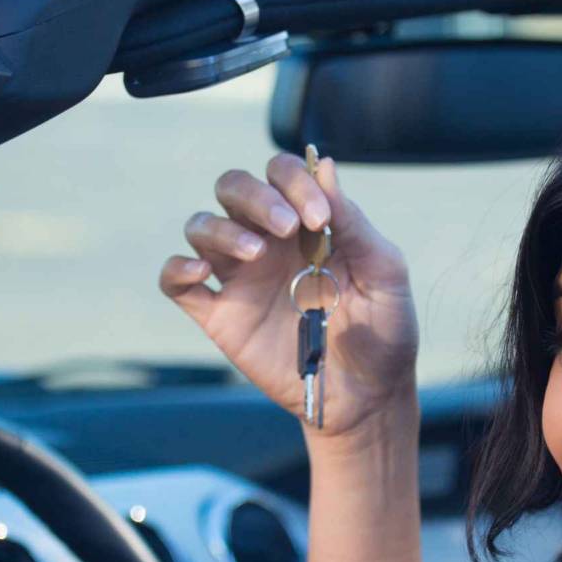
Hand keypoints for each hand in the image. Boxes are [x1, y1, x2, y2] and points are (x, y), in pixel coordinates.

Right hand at [159, 152, 417, 437]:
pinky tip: (200, 271)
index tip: (319, 219)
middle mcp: (268, 242)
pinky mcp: (220, 317)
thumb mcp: (383, 272)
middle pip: (232, 188)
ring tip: (255, 255)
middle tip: (286, 227)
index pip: (281, 173)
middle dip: (254, 196)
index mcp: (306, 224)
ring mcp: (240, 278)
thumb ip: (353, 221)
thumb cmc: (383, 330)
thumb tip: (326, 165)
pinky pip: (178, 284)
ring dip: (221, 229)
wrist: (367, 396)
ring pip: (201, 227)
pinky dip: (177, 269)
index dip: (294, 182)